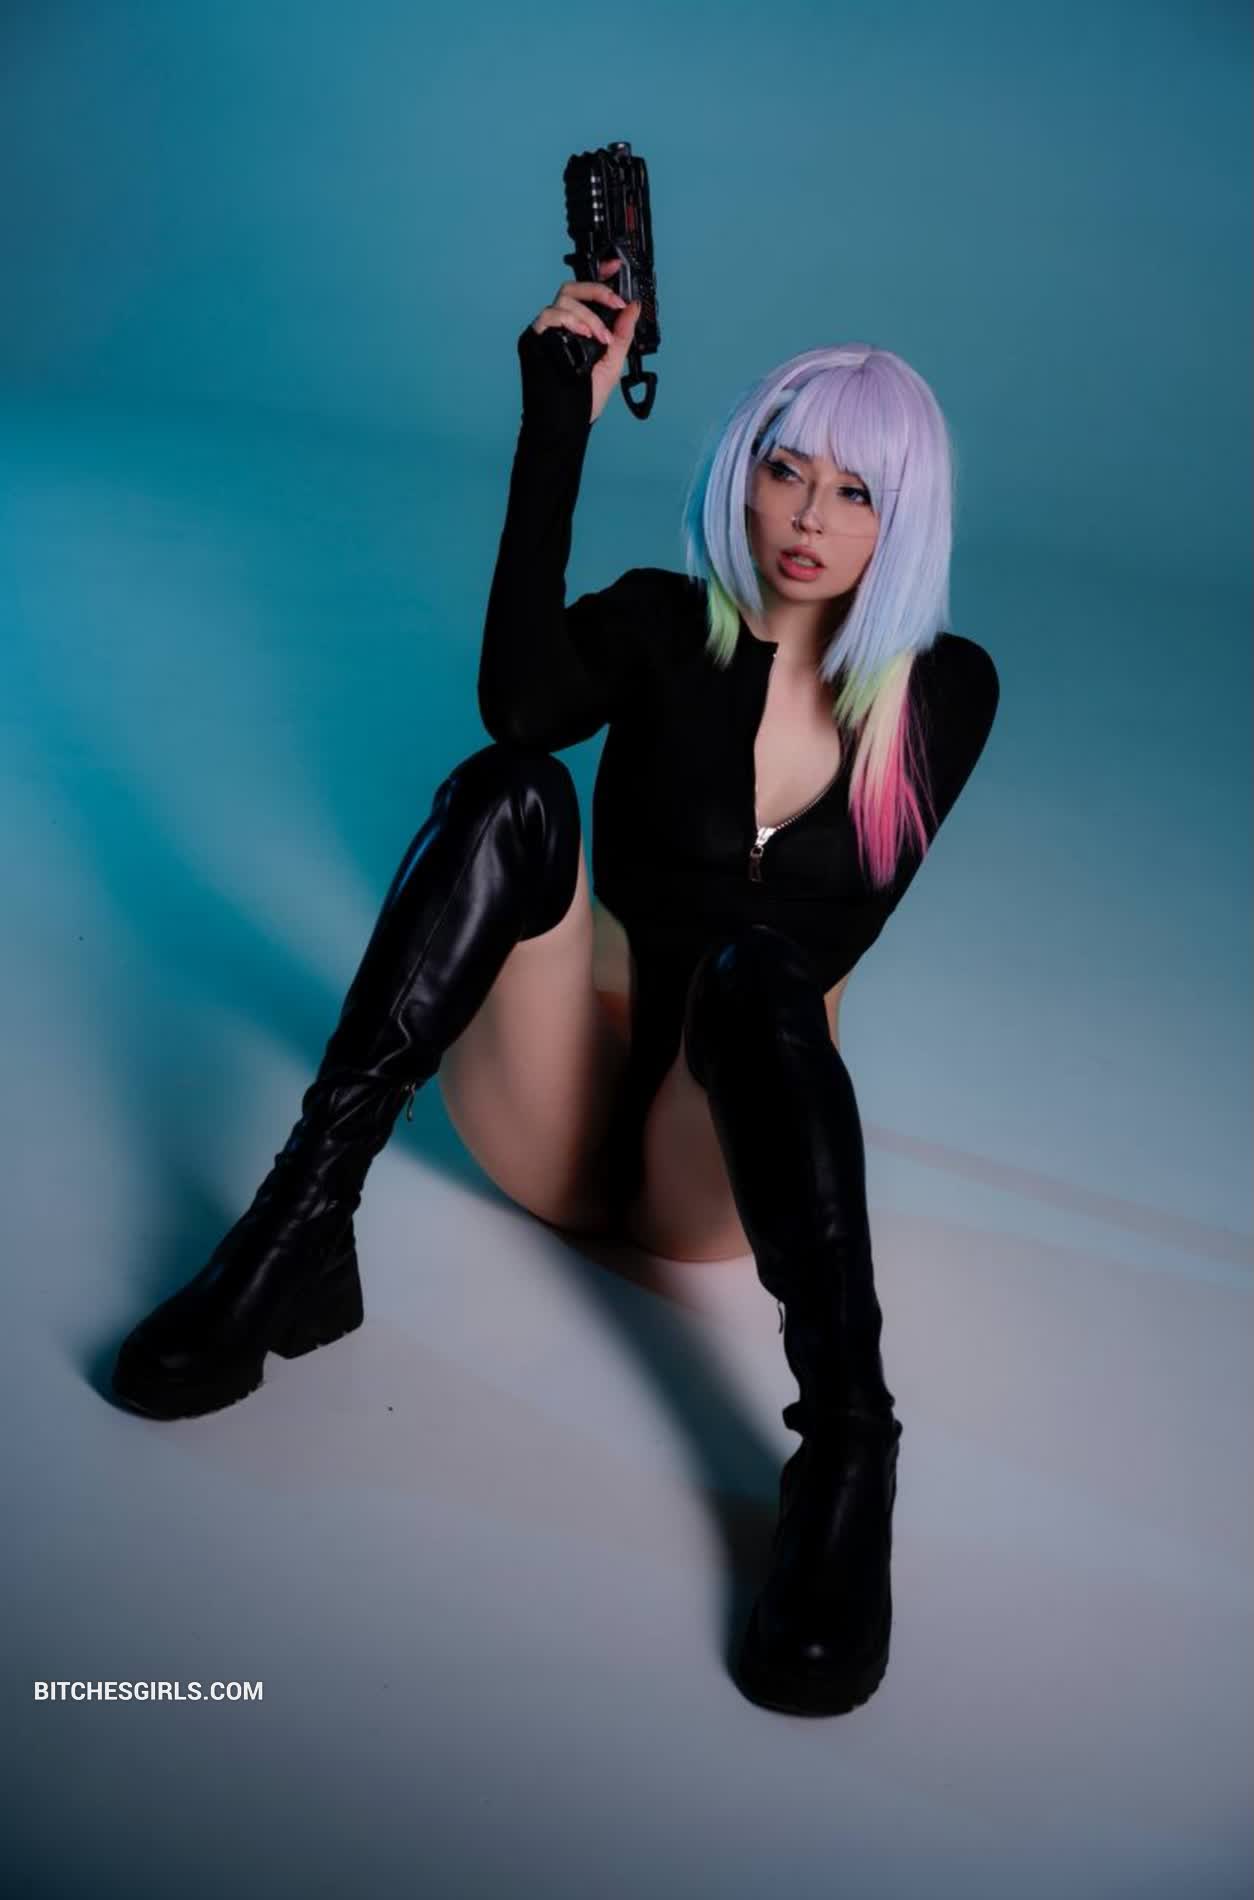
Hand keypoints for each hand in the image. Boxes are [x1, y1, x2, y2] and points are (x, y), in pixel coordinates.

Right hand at [528, 259, 640, 423]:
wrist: (567, 420)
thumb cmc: (585, 398)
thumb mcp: (614, 362)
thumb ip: (623, 333)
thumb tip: (634, 307)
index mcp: (580, 327)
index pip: (586, 294)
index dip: (600, 276)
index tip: (617, 267)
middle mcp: (562, 325)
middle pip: (572, 288)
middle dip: (597, 290)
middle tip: (615, 303)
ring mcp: (547, 330)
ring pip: (563, 300)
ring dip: (588, 314)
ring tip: (600, 337)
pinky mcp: (535, 338)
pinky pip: (548, 315)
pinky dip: (569, 320)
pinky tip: (583, 334)